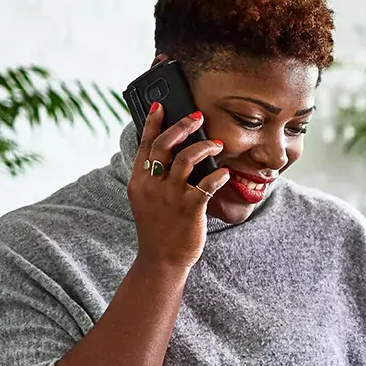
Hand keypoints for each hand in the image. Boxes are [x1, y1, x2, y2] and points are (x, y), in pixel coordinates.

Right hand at [128, 103, 228, 271]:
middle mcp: (151, 185)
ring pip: (186, 159)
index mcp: (139, 181)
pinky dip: (218, 175)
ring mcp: (170, 197)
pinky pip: (207, 184)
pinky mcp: (189, 208)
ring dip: (204, 147)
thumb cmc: (159, 228)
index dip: (152, 123)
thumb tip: (174, 154)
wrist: (161, 260)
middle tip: (198, 117)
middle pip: (164, 145)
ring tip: (217, 144)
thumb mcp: (148, 200)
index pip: (144, 145)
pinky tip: (225, 172)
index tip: (160, 105)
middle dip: (182, 126)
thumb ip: (155, 178)